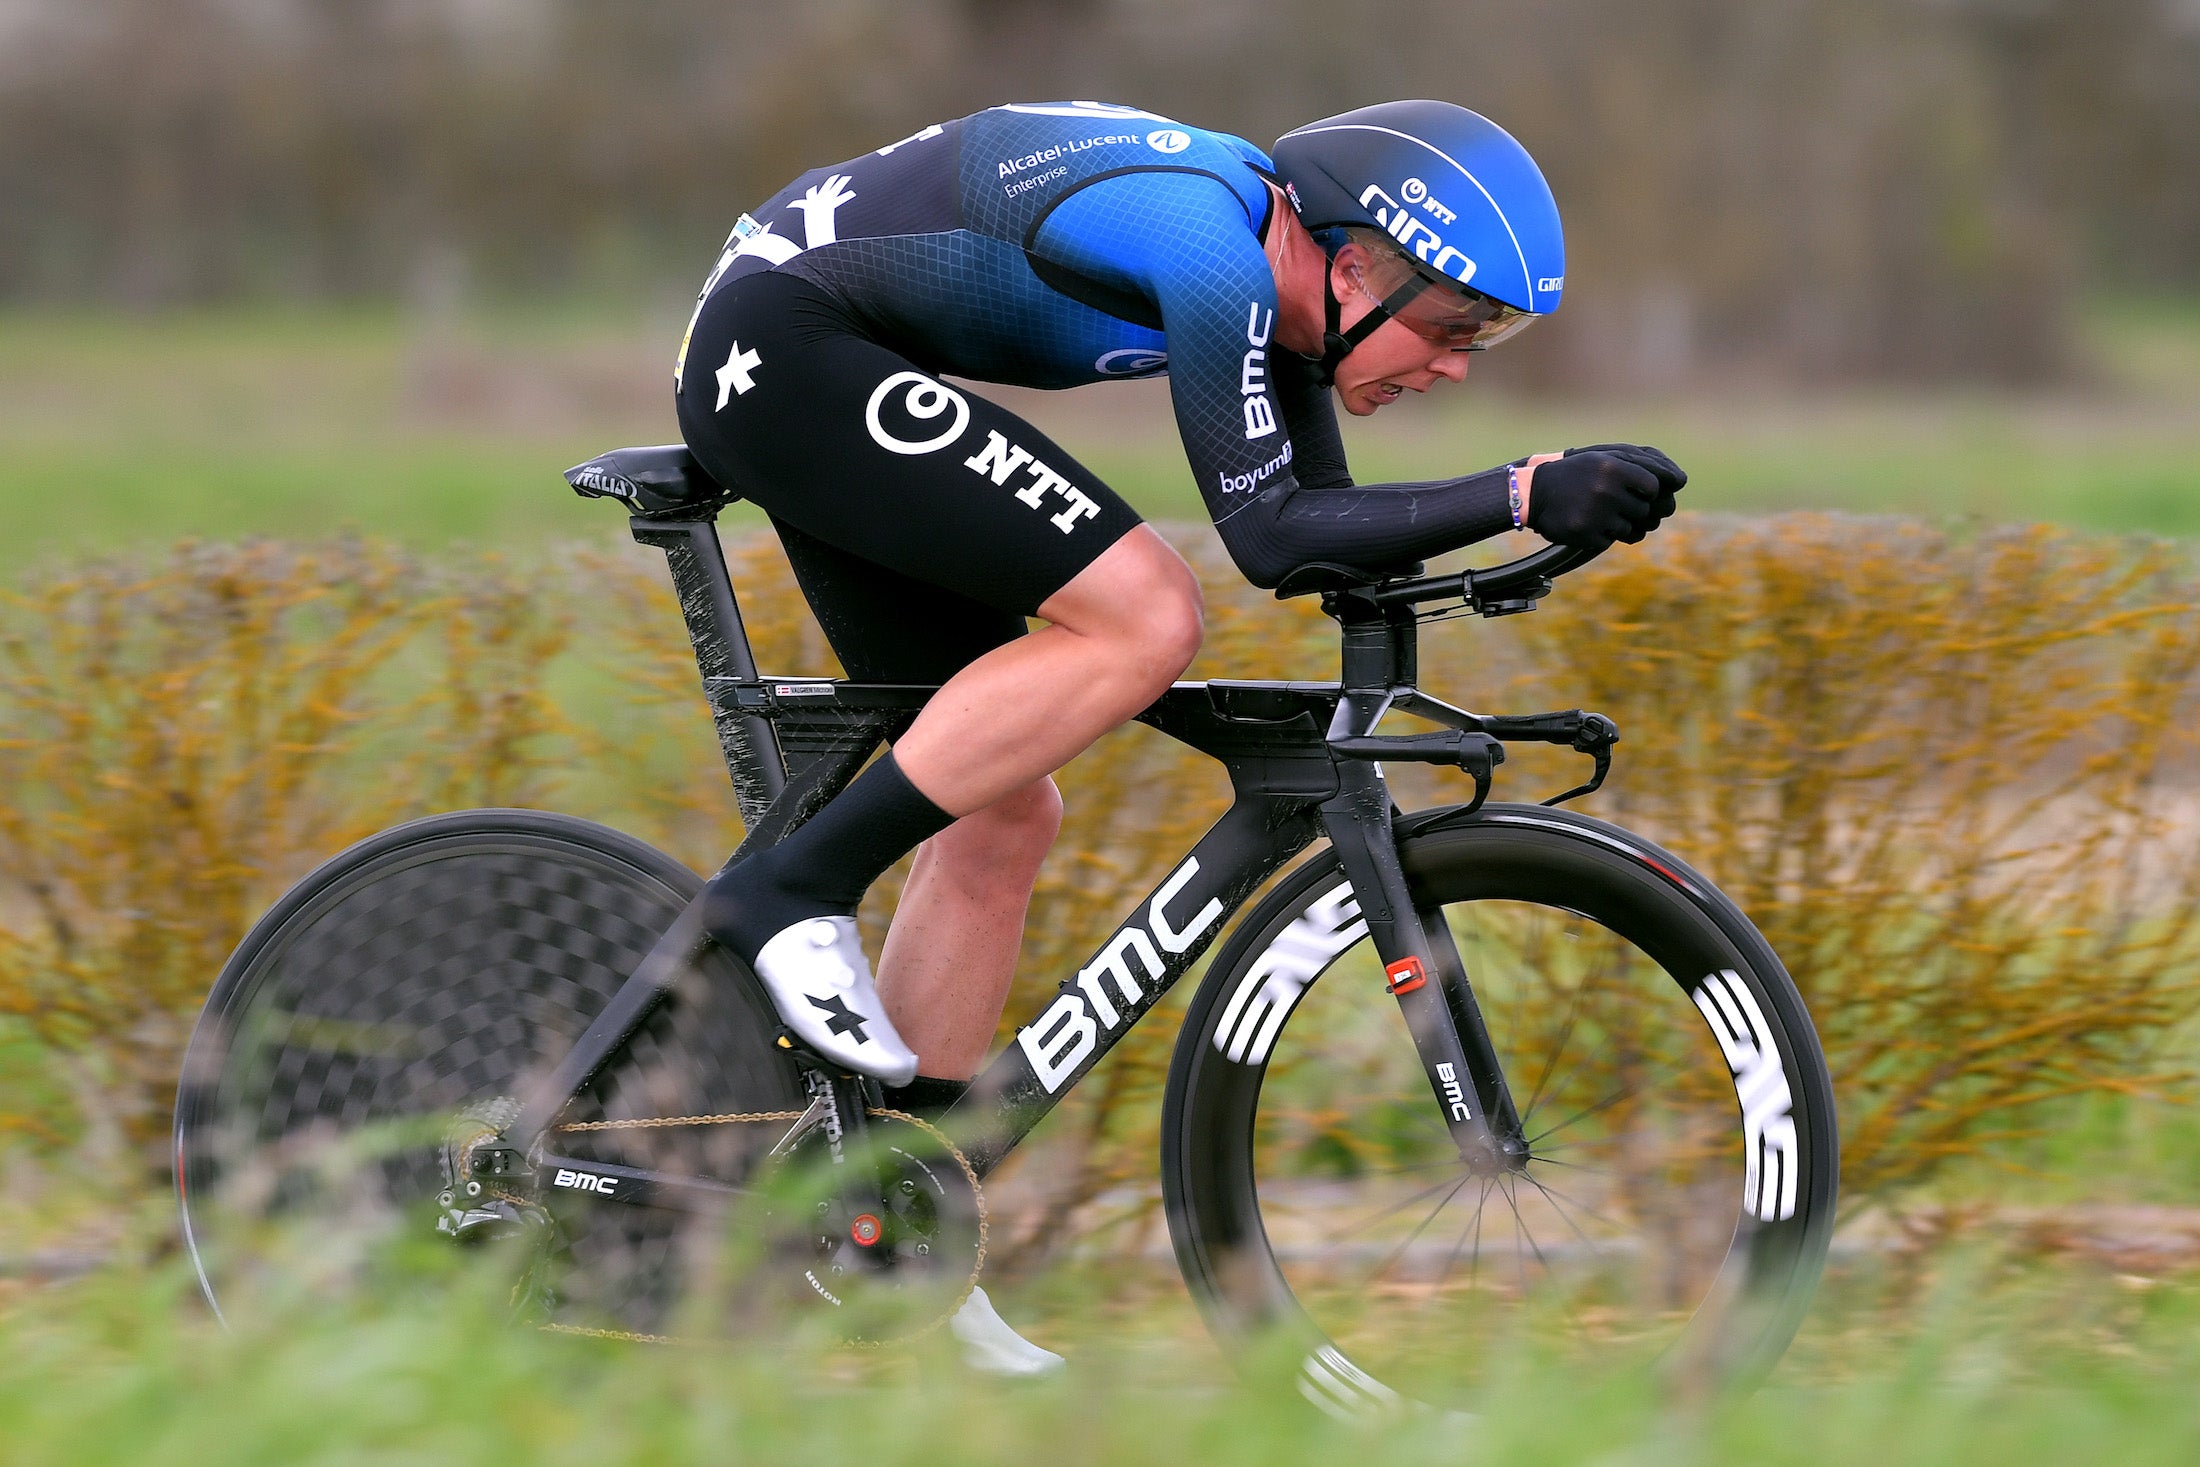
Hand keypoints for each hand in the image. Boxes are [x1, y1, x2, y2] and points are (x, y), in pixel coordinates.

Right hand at [1525, 444, 1685, 549]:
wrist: (1536, 494)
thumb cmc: (1579, 472)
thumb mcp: (1607, 457)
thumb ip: (1644, 463)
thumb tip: (1681, 480)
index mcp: (1613, 467)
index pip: (1656, 486)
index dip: (1648, 490)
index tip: (1634, 489)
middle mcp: (1606, 491)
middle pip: (1647, 510)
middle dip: (1636, 508)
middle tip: (1616, 501)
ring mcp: (1596, 515)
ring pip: (1633, 528)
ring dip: (1622, 522)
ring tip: (1601, 511)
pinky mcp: (1587, 536)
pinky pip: (1614, 540)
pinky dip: (1606, 534)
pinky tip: (1590, 522)